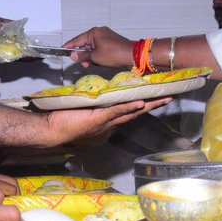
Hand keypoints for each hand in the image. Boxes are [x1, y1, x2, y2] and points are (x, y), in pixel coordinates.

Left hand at [42, 98, 170, 144]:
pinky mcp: (97, 118)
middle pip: (136, 112)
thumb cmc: (63, 119)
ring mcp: (105, 121)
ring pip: (130, 112)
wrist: (51, 129)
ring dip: (147, 105)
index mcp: (107, 120)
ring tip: (162, 99)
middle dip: (154, 105)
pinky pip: (115, 111)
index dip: (144, 105)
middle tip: (170, 97)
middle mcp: (110, 122)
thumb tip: (97, 92)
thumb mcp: (82, 108)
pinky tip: (139, 103)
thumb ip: (92, 102)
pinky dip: (128, 107)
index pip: (129, 111)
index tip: (156, 97)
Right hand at [64, 27, 133, 68]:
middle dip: (83, 54)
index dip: (69, 46)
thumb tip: (73, 56)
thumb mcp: (95, 57)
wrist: (132, 55)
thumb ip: (82, 56)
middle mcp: (100, 32)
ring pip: (92, 46)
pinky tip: (99, 61)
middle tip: (82, 64)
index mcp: (94, 32)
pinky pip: (100, 47)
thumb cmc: (114, 54)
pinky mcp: (111, 41)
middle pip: (85, 43)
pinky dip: (97, 54)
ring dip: (90, 56)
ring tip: (92, 64)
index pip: (77, 39)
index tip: (63, 50)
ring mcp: (106, 36)